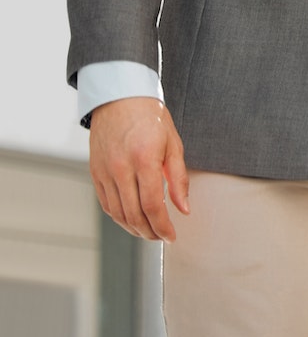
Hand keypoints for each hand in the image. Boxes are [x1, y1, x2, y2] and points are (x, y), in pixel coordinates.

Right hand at [88, 98, 189, 240]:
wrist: (119, 98)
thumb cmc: (151, 118)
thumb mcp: (174, 144)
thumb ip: (178, 179)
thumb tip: (184, 208)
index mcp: (144, 160)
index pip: (152, 205)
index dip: (162, 225)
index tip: (171, 236)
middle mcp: (120, 168)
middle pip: (133, 214)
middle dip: (149, 232)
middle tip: (162, 237)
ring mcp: (104, 172)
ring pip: (117, 213)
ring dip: (133, 228)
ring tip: (149, 232)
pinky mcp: (95, 173)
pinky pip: (106, 203)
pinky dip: (119, 217)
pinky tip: (131, 220)